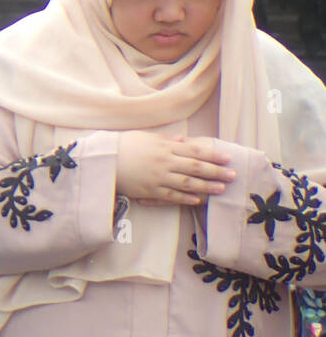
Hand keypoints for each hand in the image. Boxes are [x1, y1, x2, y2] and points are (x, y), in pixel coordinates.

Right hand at [116, 132, 235, 206]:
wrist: (102, 160)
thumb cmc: (122, 145)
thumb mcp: (145, 137)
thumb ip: (165, 140)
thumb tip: (183, 140)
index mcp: (164, 147)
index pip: (194, 150)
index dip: (213, 154)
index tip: (228, 157)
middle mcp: (164, 162)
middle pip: (196, 167)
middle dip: (216, 171)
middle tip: (233, 175)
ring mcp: (158, 178)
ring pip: (187, 183)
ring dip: (206, 186)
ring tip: (221, 189)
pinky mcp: (149, 191)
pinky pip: (171, 196)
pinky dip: (185, 198)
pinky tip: (197, 200)